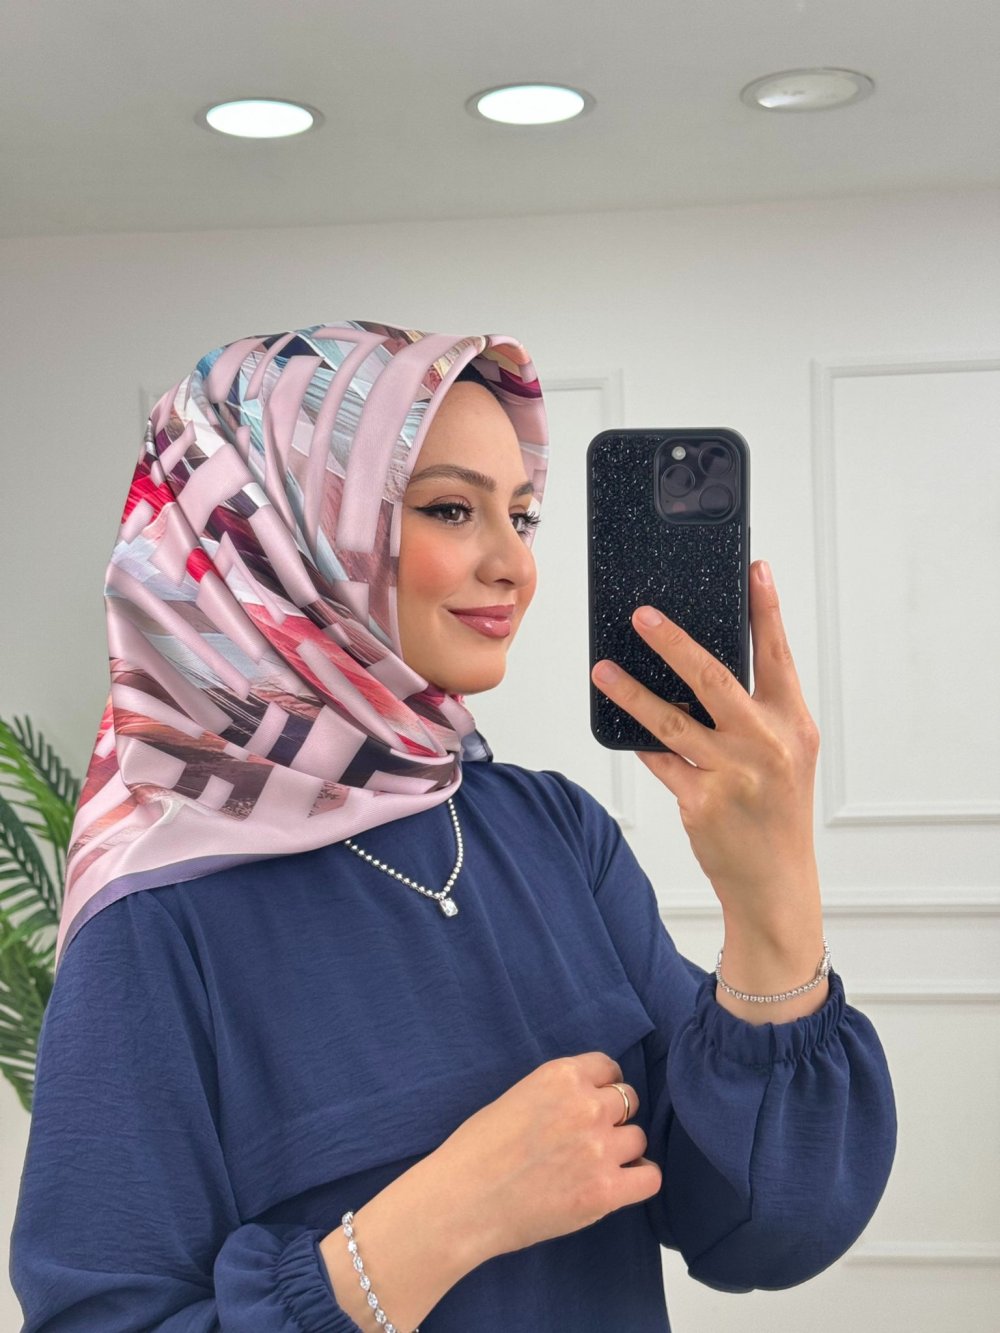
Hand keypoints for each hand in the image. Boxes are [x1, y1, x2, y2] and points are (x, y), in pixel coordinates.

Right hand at [434, 1052, 660, 1262]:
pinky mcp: (605, 1191)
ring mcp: (599, 1148)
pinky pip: (650, 1177)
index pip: (609, 1068)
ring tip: (596, 1166)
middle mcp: (586, 1105)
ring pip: (638, 1139)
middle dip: (612, 1118)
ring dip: (622, 1150)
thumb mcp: (518, 1096)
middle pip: (628, 1101)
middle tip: (589, 1139)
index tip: (593, 1103)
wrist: (462, 1201)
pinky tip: (619, 1184)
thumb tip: (589, 1100)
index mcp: (561, 1076)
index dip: (603, 1088)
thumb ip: (559, 1094)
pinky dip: (639, 1179)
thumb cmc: (477, 1151)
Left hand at [590, 560, 820, 938]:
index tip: (756, 569)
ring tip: (602, 670)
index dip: (767, 610)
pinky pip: (659, 760)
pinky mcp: (700, 802)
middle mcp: (766, 743)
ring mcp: (732, 773)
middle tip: (641, 615)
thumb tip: (699, 666)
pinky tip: (619, 722)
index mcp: (792, 724)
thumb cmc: (776, 810)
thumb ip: (756, 711)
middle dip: (674, 642)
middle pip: (713, 677)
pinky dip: (640, 740)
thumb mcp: (784, 754)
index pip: (778, 656)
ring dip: (631, 692)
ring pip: (670, 720)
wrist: (775, 882)